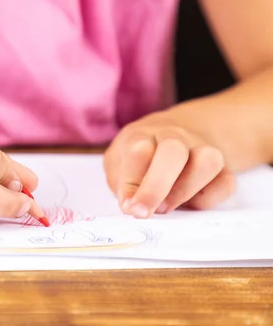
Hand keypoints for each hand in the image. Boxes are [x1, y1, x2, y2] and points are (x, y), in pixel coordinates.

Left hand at [103, 114, 235, 217]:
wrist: (175, 132)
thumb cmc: (139, 156)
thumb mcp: (118, 162)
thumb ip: (121, 182)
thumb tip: (132, 207)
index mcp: (143, 134)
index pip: (138, 151)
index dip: (131, 183)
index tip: (128, 208)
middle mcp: (175, 136)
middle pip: (173, 151)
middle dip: (157, 186)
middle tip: (144, 212)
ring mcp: (202, 149)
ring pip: (208, 161)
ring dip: (185, 190)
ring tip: (165, 208)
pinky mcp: (222, 169)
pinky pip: (225, 183)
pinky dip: (209, 200)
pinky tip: (188, 204)